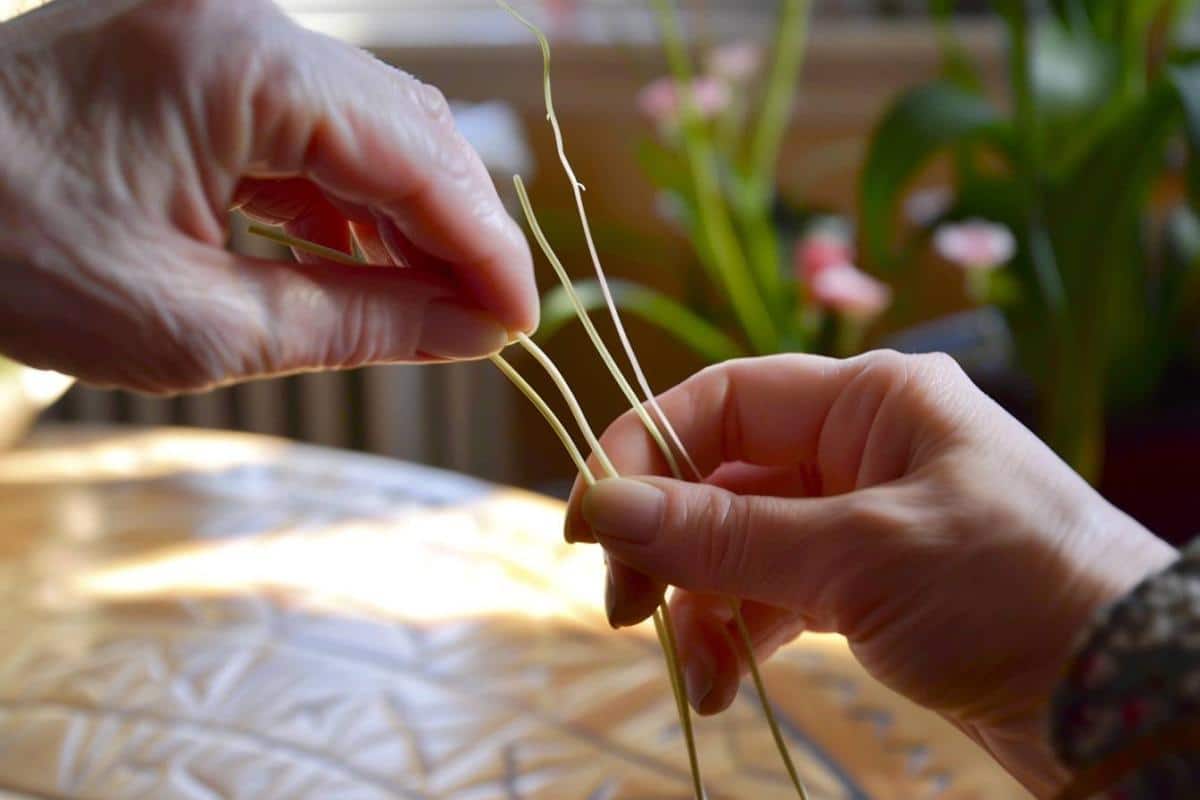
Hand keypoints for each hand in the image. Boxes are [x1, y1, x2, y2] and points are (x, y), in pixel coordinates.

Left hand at [0, 0, 534, 392]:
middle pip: (410, 127)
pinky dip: (351, 200)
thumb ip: (358, 323)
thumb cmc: (8, 260)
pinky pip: (314, 125)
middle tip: (490, 321)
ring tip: (436, 304)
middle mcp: (245, 22)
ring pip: (371, 123)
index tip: (521, 324)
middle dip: (461, 229)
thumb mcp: (197, 323)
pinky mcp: (202, 58)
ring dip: (412, 217)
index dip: (486, 248)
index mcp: (243, 66)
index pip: (419, 157)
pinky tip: (368, 262)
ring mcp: (222, 31)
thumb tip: (474, 332)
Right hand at [565, 351, 1175, 795]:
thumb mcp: (857, 556)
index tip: (589, 523)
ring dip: (704, 606)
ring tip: (698, 675)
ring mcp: (865, 519)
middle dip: (669, 542)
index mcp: (869, 400)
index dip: (644, 451)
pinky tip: (728, 682)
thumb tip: (600, 507)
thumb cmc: (1015, 591)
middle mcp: (862, 447)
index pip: (723, 400)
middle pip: (723, 477)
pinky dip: (744, 635)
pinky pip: (777, 596)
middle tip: (627, 609)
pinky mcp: (872, 587)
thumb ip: (722, 534)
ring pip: (742, 545)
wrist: (1133, 697)